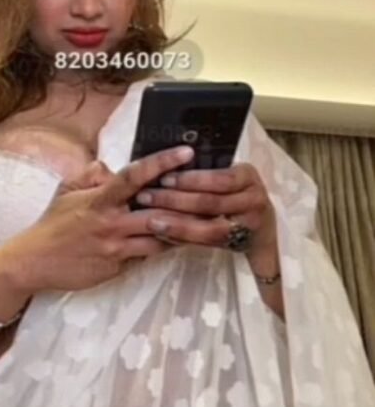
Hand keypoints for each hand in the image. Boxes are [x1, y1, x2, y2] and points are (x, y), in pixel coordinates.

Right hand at [9, 145, 204, 294]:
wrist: (33, 262)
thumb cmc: (52, 225)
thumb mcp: (68, 192)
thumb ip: (92, 177)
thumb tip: (108, 168)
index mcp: (100, 198)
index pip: (135, 176)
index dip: (162, 163)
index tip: (186, 152)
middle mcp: (111, 222)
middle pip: (158, 211)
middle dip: (187, 203)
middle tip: (216, 194)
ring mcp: (116, 246)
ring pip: (160, 237)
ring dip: (184, 229)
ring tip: (210, 220)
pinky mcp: (117, 266)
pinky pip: (147, 256)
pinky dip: (163, 248)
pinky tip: (183, 241)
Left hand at [134, 163, 277, 251]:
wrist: (262, 229)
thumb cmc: (235, 193)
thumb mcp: (227, 176)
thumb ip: (205, 172)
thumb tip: (165, 163)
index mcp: (247, 175)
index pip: (219, 178)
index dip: (190, 180)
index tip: (163, 177)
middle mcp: (253, 199)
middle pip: (211, 202)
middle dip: (175, 200)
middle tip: (145, 197)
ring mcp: (249, 225)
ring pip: (208, 228)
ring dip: (176, 223)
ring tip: (150, 220)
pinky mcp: (239, 244)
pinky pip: (207, 243)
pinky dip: (184, 238)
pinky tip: (163, 234)